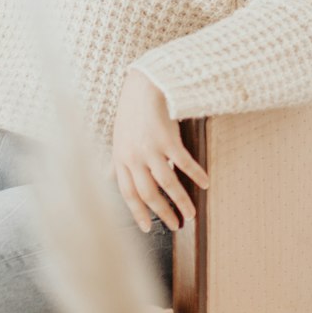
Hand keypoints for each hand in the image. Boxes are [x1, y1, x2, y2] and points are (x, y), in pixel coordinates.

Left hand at [112, 68, 208, 231]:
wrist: (144, 84)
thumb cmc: (132, 111)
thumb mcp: (119, 137)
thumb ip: (115, 160)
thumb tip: (107, 177)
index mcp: (120, 158)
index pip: (127, 193)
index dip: (138, 213)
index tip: (148, 228)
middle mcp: (133, 156)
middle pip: (148, 193)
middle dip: (163, 213)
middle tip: (177, 225)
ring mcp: (150, 148)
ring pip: (166, 183)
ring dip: (181, 201)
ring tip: (192, 213)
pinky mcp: (167, 138)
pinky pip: (184, 163)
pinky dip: (195, 175)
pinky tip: (204, 184)